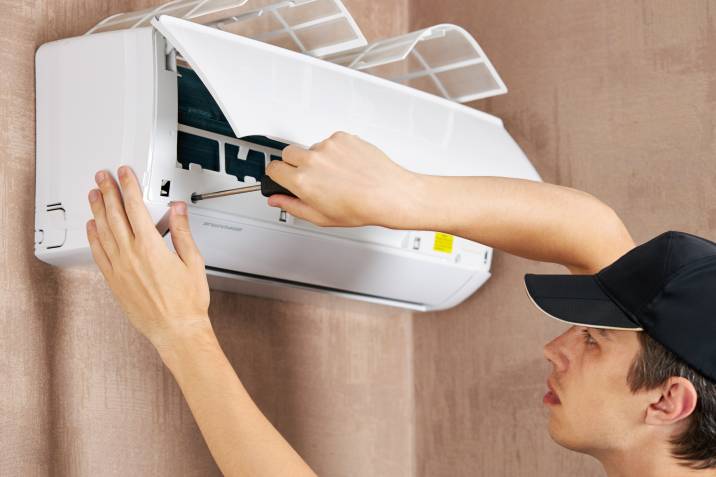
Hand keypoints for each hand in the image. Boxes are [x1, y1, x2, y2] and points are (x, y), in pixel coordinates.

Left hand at [86, 166, 210, 347]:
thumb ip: (182, 232)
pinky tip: (92, 227)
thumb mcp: (193, 261)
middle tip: (102, 177)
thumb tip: (177, 210)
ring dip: (97, 210)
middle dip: (108, 192)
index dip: (128, 187)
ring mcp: (119, 269)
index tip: (124, 174)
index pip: (135, 208)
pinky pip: (98, 254)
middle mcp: (130, 256)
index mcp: (151, 247)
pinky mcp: (114, 282)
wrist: (176, 330)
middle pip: (115, 215)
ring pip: (103, 232)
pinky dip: (93, 237)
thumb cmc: (187, 302)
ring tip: (94, 194)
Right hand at [265, 131, 421, 227]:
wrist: (389, 194)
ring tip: (336, 175)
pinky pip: (330, 141)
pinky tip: (346, 166)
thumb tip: (277, 199)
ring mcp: (328, 147)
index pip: (273, 169)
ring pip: (311, 147)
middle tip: (310, 177)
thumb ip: (293, 206)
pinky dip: (335, 151)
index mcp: (302, 181)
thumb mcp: (321, 217)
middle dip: (293, 164)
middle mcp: (312, 160)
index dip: (277, 175)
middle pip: (287, 153)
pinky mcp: (342, 137)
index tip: (282, 177)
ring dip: (317, 158)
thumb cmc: (361, 207)